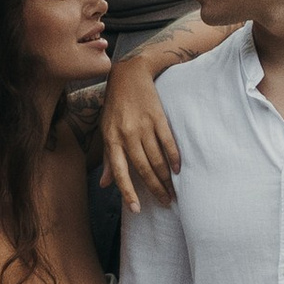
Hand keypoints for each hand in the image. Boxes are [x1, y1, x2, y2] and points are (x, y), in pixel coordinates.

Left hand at [101, 51, 184, 213]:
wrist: (129, 74)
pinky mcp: (158, 117)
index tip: (137, 210)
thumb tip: (105, 186)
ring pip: (157, 159)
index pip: (120, 172)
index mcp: (112, 139)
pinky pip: (168, 142)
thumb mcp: (106, 130)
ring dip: (166, 178)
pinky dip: (174, 157)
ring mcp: (143, 125)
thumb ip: (109, 159)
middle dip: (155, 188)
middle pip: (143, 168)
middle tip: (166, 202)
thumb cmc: (115, 105)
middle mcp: (127, 134)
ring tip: (174, 191)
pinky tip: (178, 170)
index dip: (128, 192)